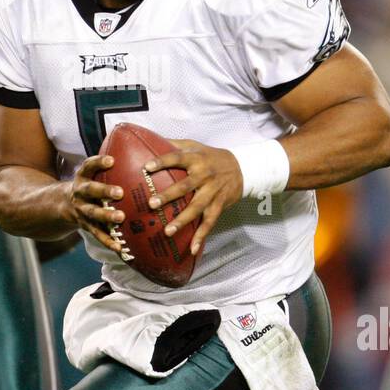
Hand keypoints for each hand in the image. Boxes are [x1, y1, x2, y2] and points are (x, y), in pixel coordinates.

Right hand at [65, 154, 127, 256]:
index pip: (88, 166)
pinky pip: (97, 234)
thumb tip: (140, 150)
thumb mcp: (92, 172)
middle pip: (90, 190)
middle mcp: (80, 192)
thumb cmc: (90, 184)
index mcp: (82, 176)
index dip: (98, 162)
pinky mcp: (86, 226)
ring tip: (120, 218)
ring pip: (93, 214)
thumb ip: (108, 166)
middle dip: (104, 191)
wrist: (64, 204)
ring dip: (106, 216)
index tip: (111, 160)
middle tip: (119, 192)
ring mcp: (82, 210)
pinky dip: (108, 241)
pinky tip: (120, 248)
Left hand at [143, 139, 243, 256]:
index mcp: (196, 159)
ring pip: (197, 207)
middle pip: (185, 186)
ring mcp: (212, 192)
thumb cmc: (211, 156)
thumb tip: (150, 140)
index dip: (162, 161)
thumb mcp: (196, 145)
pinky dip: (201, 236)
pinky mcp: (218, 205)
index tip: (147, 167)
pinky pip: (209, 222)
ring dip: (182, 220)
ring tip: (167, 231)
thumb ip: (175, 144)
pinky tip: (192, 249)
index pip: (177, 158)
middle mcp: (204, 175)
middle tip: (152, 203)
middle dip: (168, 195)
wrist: (242, 168)